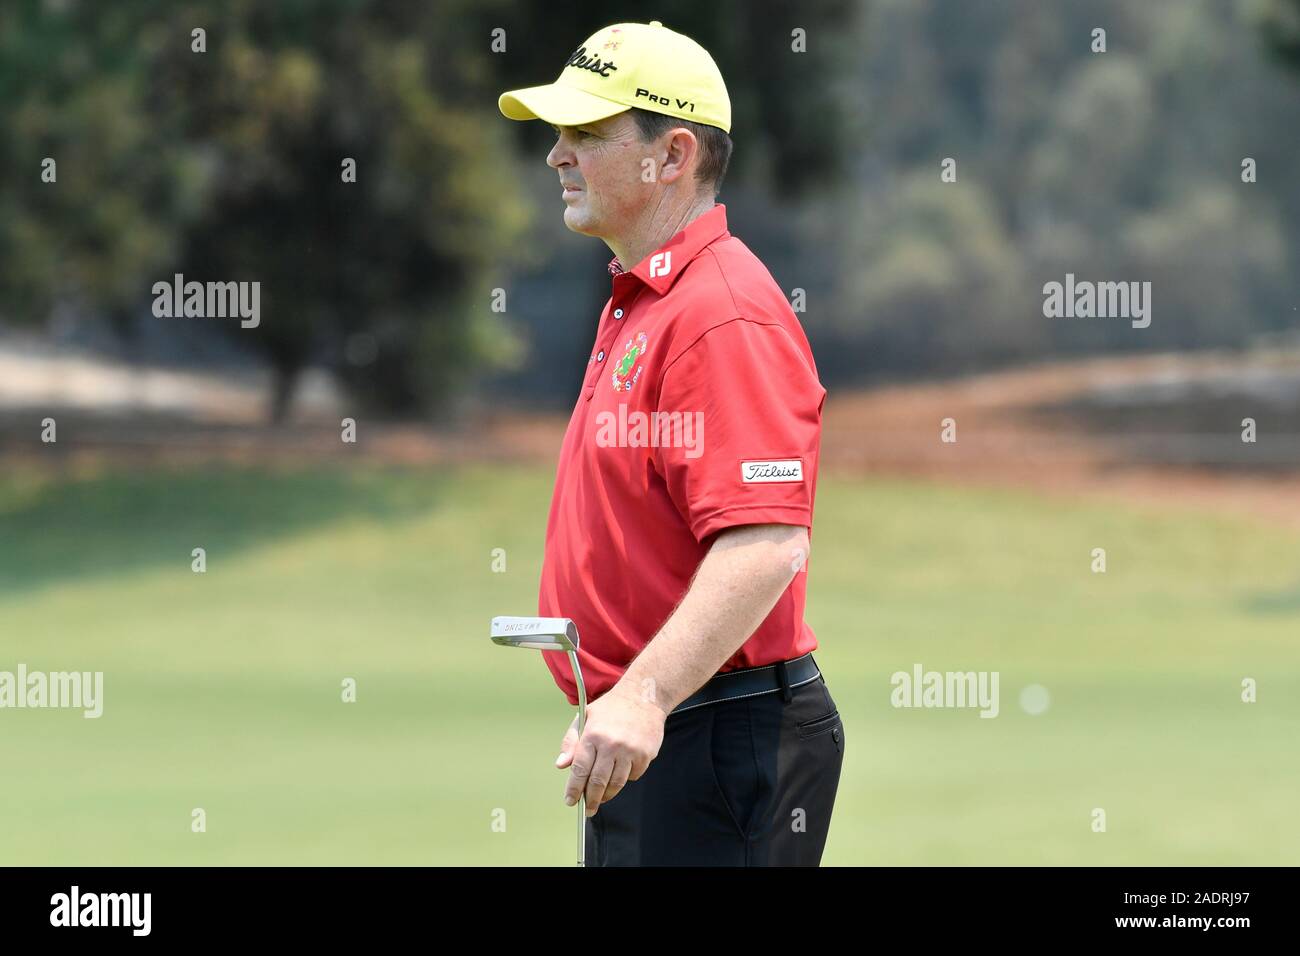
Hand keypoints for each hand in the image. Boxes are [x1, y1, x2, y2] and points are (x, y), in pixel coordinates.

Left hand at [555, 681, 667, 815]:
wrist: (644, 696)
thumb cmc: (611, 708)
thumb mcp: (585, 716)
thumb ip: (571, 741)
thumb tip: (561, 765)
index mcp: (593, 735)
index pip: (579, 769)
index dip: (573, 789)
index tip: (570, 800)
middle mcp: (611, 744)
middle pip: (598, 781)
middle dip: (591, 799)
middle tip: (588, 808)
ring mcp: (630, 751)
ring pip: (616, 783)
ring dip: (607, 794)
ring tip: (602, 797)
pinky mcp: (645, 755)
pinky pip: (633, 776)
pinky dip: (626, 779)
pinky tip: (621, 772)